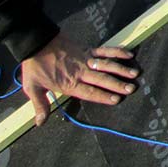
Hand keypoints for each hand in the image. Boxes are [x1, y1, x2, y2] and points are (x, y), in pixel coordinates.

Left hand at [20, 33, 138, 125]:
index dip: (103, 96)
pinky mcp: (87, 49)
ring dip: (121, 69)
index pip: (90, 92)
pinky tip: (129, 54)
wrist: (36, 43)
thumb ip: (41, 105)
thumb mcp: (33, 88)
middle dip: (118, 85)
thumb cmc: (35, 67)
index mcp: (69, 83)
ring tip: (135, 74)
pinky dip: (117, 51)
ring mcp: (86, 59)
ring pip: (107, 65)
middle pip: (102, 79)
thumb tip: (40, 123)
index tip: (117, 99)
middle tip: (132, 88)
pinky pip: (105, 50)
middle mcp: (81, 72)